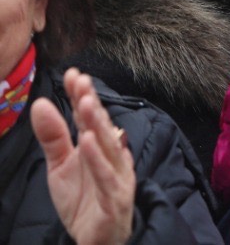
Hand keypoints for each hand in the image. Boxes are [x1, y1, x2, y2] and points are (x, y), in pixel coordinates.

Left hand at [30, 68, 135, 244]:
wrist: (97, 240)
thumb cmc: (84, 200)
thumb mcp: (60, 166)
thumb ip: (53, 137)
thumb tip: (39, 103)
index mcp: (99, 147)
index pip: (90, 118)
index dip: (82, 96)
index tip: (73, 74)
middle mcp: (112, 156)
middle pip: (101, 127)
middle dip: (91, 104)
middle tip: (82, 82)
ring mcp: (116, 176)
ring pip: (108, 147)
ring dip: (96, 124)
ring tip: (84, 104)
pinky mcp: (115, 197)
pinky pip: (107, 176)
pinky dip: (98, 159)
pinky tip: (88, 142)